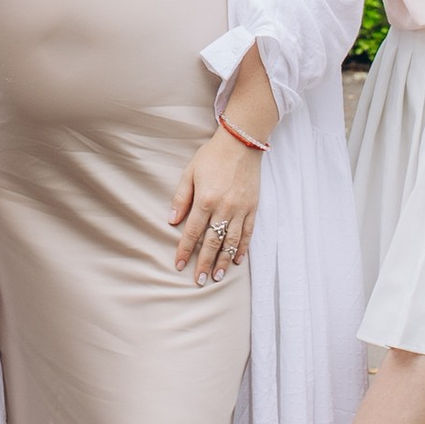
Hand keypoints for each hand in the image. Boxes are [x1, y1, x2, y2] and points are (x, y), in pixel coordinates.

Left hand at [170, 126, 260, 285]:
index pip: (192, 232)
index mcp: (205, 199)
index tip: (179, 265)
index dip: (185, 250)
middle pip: (212, 242)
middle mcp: (224, 208)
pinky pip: (248, 233)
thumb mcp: (190, 172)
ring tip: (216, 276)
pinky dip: (242, 248)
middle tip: (198, 280)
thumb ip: (181, 198)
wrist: (242, 142)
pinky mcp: (253, 208)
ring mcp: (241, 209)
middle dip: (203, 263)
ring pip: (231, 242)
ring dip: (223, 261)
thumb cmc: (212, 156)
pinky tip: (237, 260)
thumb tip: (172, 221)